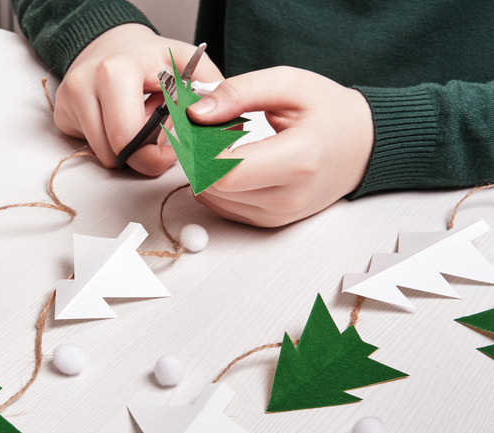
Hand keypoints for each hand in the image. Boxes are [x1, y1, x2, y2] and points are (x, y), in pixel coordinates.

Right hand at [54, 24, 223, 175]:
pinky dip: (111, 145)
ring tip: (141, 125)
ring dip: (128, 151)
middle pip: (115, 153)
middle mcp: (86, 84)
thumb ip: (211, 91)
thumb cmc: (152, 58)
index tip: (176, 150)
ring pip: (103, 156)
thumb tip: (226, 125)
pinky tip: (121, 123)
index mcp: (117, 71)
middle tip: (161, 143)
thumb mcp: (188, 64)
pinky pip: (91, 148)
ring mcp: (69, 100)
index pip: (131, 137)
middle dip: (143, 156)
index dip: (158, 154)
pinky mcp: (62, 114)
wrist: (111, 44)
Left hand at [187, 66, 373, 226]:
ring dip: (205, 169)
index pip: (226, 172)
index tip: (196, 123)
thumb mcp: (288, 84)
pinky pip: (222, 206)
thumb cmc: (329, 112)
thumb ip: (239, 93)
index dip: (199, 149)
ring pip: (213, 198)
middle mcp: (289, 197)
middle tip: (207, 127)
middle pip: (214, 186)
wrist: (362, 145)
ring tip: (224, 141)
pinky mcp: (269, 222)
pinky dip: (215, 183)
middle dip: (198, 155)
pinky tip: (231, 160)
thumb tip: (196, 113)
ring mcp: (279, 215)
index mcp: (299, 161)